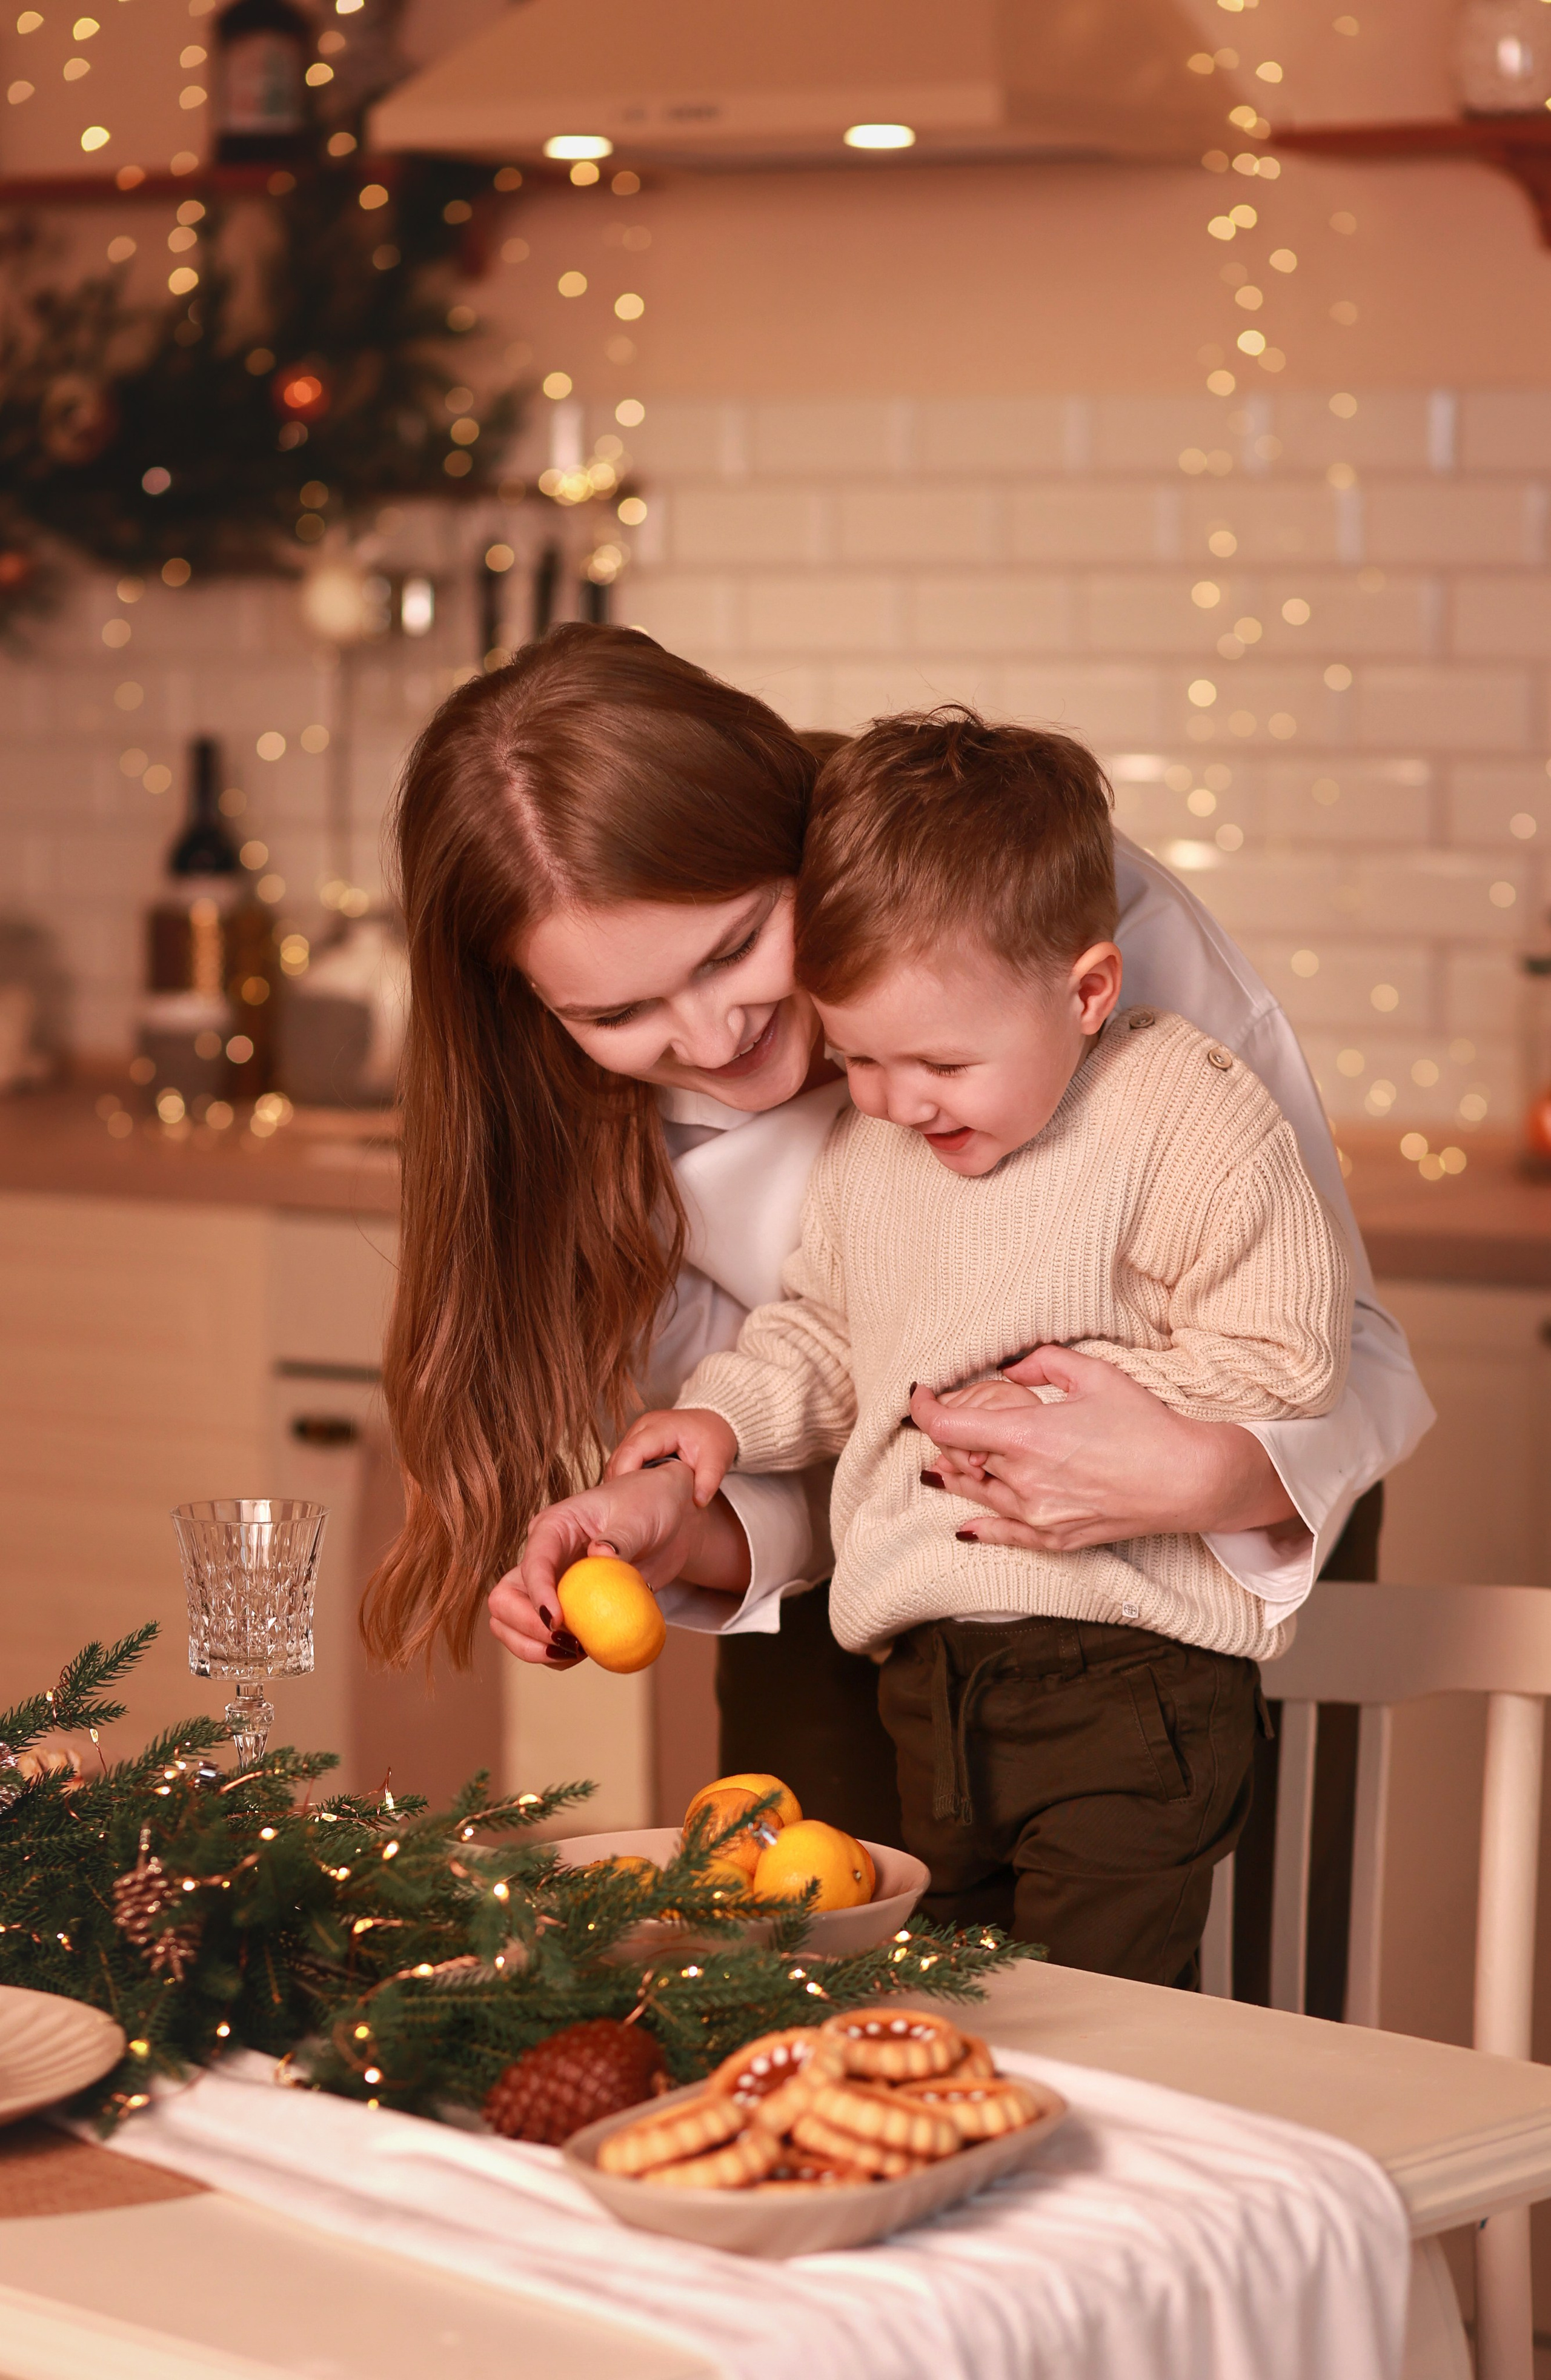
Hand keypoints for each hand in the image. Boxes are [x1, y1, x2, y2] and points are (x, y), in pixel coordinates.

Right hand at [489, 1463, 707, 1669]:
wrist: (666, 1518)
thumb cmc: (648, 1505)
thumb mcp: (639, 1515)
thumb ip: (621, 1537)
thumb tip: (600, 1555)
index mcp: (553, 1528)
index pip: (532, 1563)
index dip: (538, 1596)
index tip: (558, 1622)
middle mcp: (543, 1559)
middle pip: (504, 1600)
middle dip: (525, 1629)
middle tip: (566, 1643)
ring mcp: (550, 1587)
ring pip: (512, 1625)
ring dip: (534, 1648)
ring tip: (578, 1651)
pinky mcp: (566, 1609)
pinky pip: (544, 1640)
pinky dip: (557, 1656)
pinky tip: (588, 1651)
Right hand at [607, 1407, 738, 1508]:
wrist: (713, 1423)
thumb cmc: (714, 1438)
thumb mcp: (717, 1459)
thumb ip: (708, 1481)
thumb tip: (699, 1502)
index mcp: (661, 1427)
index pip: (632, 1451)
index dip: (627, 1477)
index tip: (631, 1502)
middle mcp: (643, 1426)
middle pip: (619, 1457)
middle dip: (621, 1484)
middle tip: (629, 1510)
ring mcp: (637, 1432)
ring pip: (616, 1460)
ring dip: (621, 1483)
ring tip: (632, 1506)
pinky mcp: (636, 1441)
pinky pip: (622, 1461)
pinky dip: (626, 1479)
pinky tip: (635, 1496)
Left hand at [911, 1344, 1297, 1550]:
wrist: (1188, 1479)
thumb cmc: (1144, 1423)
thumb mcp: (1093, 1373)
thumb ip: (1040, 1362)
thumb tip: (1005, 1370)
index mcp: (1025, 1435)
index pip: (945, 1427)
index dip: (923, 1407)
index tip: (920, 1394)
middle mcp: (1023, 1480)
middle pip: (960, 1459)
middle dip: (950, 1438)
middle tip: (954, 1420)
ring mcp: (1038, 1514)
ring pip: (976, 1495)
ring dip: (959, 1475)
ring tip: (948, 1463)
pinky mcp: (1056, 1538)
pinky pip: (1004, 1535)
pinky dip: (980, 1526)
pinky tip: (966, 1524)